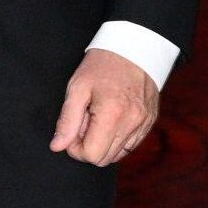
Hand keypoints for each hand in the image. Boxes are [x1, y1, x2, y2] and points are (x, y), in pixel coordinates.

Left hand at [50, 48, 158, 166]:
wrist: (134, 48)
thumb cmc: (102, 65)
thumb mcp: (77, 88)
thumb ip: (67, 121)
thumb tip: (57, 146)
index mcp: (112, 114)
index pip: (91, 155)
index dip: (76, 147)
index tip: (74, 128)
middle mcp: (132, 123)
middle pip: (104, 159)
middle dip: (89, 145)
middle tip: (85, 120)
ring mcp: (144, 124)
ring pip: (117, 155)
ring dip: (103, 142)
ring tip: (99, 117)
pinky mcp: (150, 122)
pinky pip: (130, 145)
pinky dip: (117, 138)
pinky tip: (112, 118)